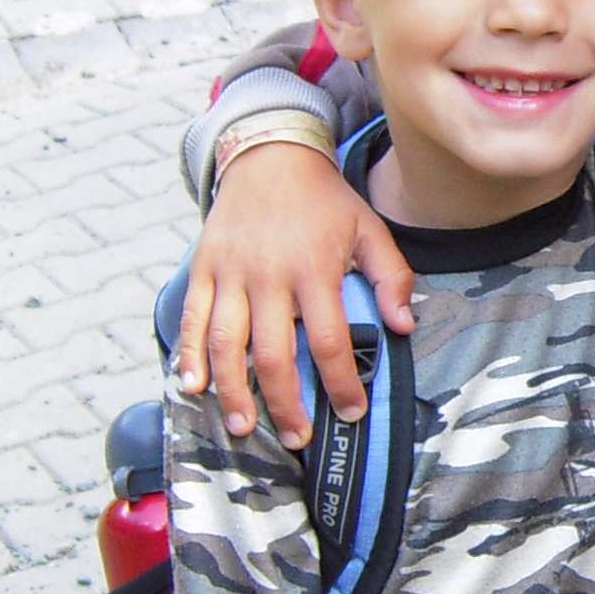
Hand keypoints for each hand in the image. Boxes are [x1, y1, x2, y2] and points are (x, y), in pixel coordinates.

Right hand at [175, 142, 415, 447]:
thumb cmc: (324, 200)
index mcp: (314, 268)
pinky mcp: (204, 268)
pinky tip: (193, 387)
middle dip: (285, 404)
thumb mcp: (369, 228)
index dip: (341, 382)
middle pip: (273, 354)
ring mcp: (231, 273)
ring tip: (244, 427)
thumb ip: (392, 277)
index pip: (329, 340)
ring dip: (233, 392)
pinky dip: (190, 355)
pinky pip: (193, 319)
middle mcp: (268, 275)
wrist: (270, 154)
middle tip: (297, 439)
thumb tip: (404, 328)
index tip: (352, 411)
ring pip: (226, 344)